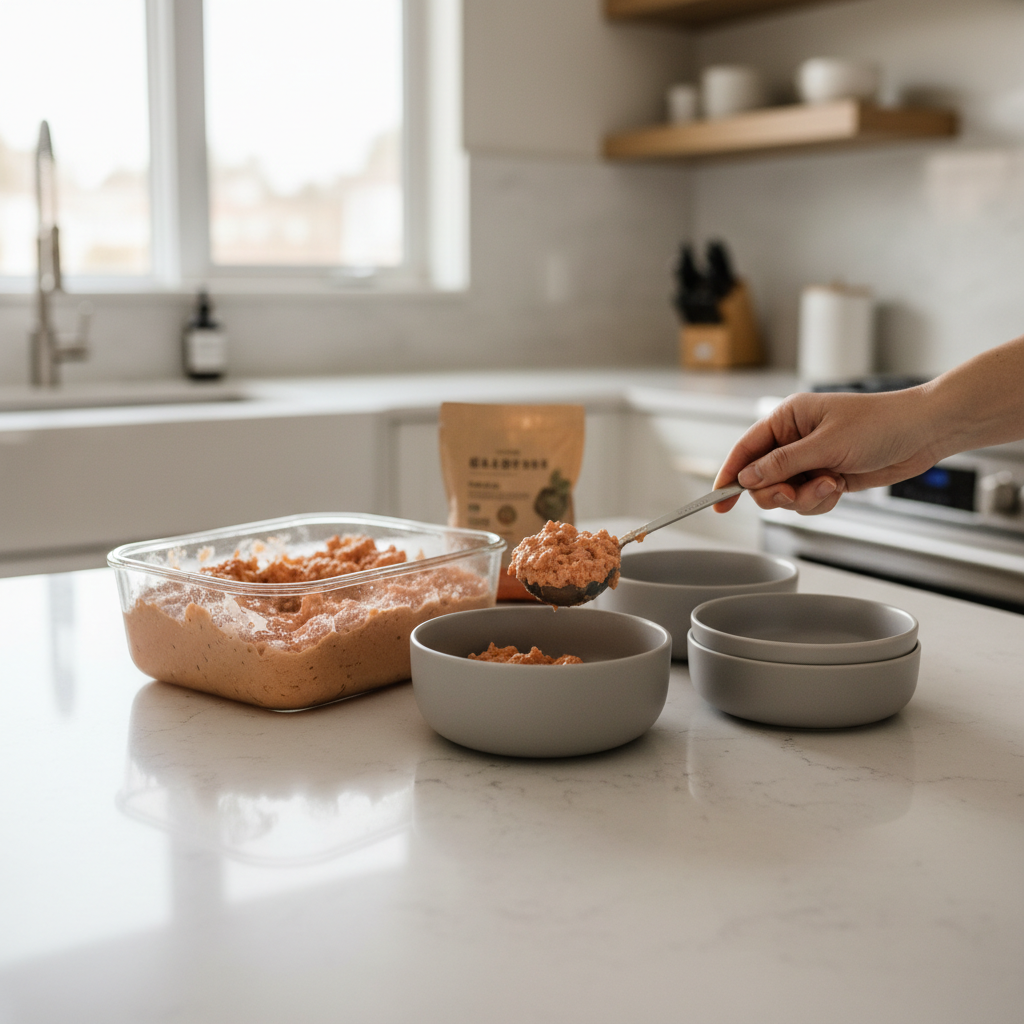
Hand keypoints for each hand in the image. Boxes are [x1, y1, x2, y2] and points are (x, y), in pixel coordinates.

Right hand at [712, 387, 940, 514]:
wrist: (923, 433)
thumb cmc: (880, 424)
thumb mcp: (826, 444)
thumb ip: (783, 464)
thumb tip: (747, 478)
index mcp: (787, 419)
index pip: (745, 450)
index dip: (729, 475)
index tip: (718, 501)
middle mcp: (794, 439)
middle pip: (761, 479)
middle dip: (779, 492)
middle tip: (796, 494)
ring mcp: (810, 459)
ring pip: (785, 495)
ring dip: (806, 498)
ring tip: (832, 485)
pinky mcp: (826, 476)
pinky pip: (807, 501)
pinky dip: (820, 501)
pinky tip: (840, 488)